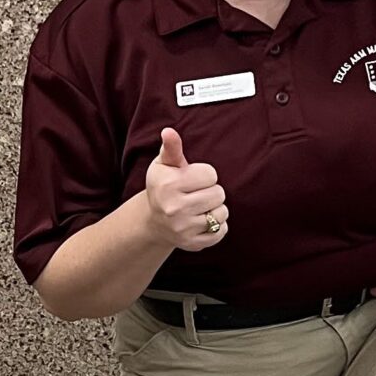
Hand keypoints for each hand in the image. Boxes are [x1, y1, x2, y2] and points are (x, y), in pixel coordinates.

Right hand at [145, 127, 228, 252]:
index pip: (211, 174)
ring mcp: (183, 228)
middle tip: (196, 194)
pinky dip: (218, 226)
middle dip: (211, 191)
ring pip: (222, 213)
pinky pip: (222, 232)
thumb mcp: (164, 164)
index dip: (204, 175)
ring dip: (215, 209)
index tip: (193, 179)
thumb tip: (169, 131)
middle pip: (218, 193)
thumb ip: (171, 147)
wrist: (153, 221)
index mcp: (168, 184)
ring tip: (200, 207)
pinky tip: (203, 221)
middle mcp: (174, 208)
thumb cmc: (163, 186)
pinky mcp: (192, 243)